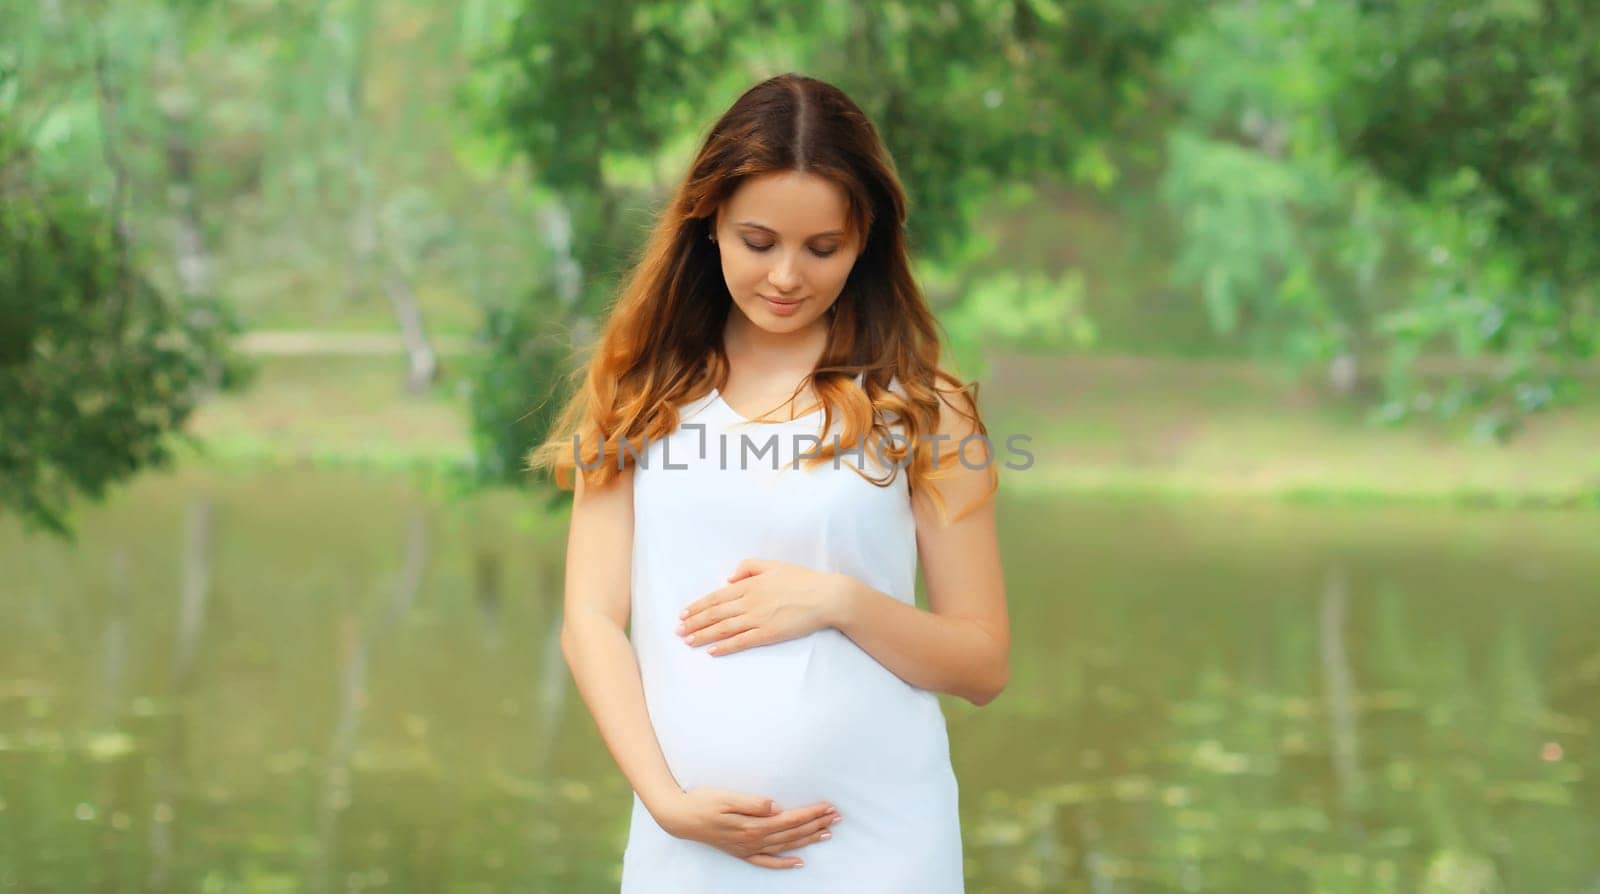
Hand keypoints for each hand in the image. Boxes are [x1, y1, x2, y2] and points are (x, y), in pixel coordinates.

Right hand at [654, 787, 841, 868]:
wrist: (679, 818)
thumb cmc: (702, 802)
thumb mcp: (726, 797)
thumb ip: (752, 803)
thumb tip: (776, 806)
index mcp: (752, 825)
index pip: (790, 819)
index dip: (811, 813)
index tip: (829, 807)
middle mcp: (753, 840)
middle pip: (793, 833)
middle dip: (817, 824)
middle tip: (837, 817)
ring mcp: (747, 848)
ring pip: (785, 846)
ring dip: (808, 839)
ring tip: (827, 832)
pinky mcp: (741, 852)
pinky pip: (767, 861)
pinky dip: (784, 863)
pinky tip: (799, 861)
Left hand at [677, 559, 846, 655]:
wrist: (826, 596)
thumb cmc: (802, 580)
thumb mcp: (773, 565)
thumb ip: (748, 567)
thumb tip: (728, 576)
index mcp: (749, 584)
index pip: (716, 596)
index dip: (698, 606)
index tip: (684, 614)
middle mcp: (749, 601)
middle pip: (715, 613)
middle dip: (694, 623)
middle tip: (678, 631)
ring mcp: (758, 618)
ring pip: (723, 628)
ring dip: (703, 635)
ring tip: (688, 641)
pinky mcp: (768, 633)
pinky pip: (741, 641)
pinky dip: (725, 646)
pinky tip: (712, 651)